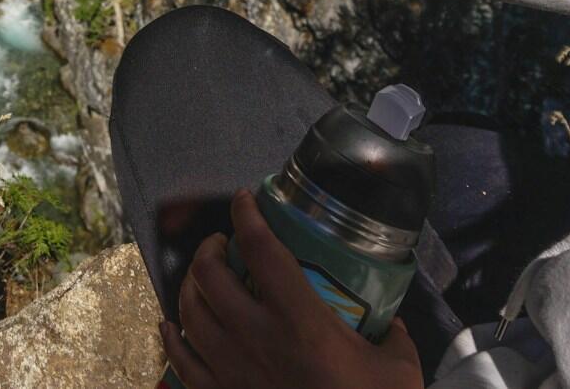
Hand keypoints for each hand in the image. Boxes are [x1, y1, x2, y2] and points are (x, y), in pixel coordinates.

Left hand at [163, 189, 424, 388]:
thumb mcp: (399, 368)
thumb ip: (392, 336)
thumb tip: (389, 322)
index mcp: (300, 320)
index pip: (262, 249)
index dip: (248, 215)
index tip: (244, 199)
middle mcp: (255, 338)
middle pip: (209, 275)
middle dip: (210, 249)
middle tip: (223, 244)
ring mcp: (232, 370)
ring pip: (190, 312)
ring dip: (190, 286)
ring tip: (201, 278)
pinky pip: (182, 362)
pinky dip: (172, 339)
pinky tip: (171, 326)